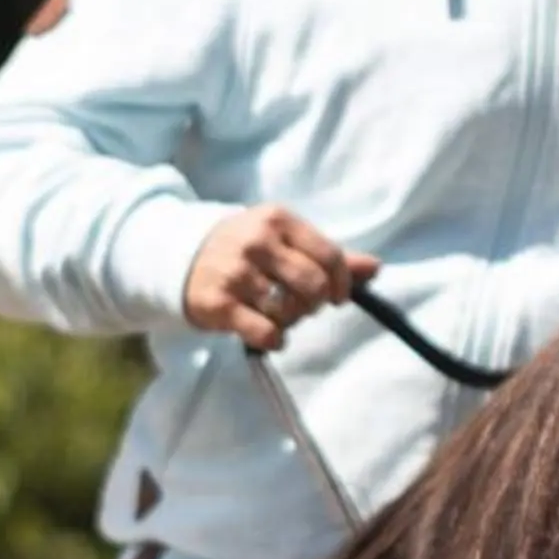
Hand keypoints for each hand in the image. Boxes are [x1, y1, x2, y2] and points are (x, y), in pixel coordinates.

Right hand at [183, 205, 380, 352]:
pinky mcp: (218, 304)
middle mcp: (257, 242)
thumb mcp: (285, 240)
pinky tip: (266, 332)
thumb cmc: (247, 251)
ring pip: (290, 310)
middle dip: (315, 303)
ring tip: (276, 313)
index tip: (338, 297)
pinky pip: (266, 332)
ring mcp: (236, 273)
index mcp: (278, 220)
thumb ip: (330, 255)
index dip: (343, 283)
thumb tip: (376, 268)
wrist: (181, 259)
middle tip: (301, 305)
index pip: (329, 256)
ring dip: (290, 320)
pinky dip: (274, 339)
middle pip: (313, 285)